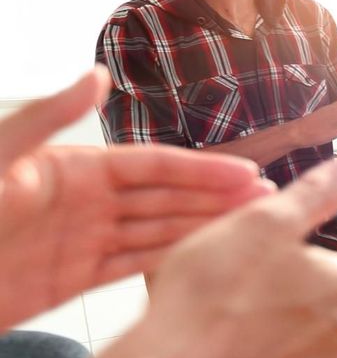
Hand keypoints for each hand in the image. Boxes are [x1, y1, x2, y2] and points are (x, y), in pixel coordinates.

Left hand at [0, 68, 270, 329]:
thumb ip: (46, 118)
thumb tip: (95, 76)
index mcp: (70, 169)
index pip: (152, 165)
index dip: (202, 170)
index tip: (246, 175)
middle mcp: (81, 202)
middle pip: (164, 198)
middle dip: (217, 200)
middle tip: (270, 204)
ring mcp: (77, 242)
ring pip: (156, 233)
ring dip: (203, 231)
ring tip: (252, 233)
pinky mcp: (67, 282)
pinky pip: (129, 270)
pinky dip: (167, 265)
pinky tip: (202, 262)